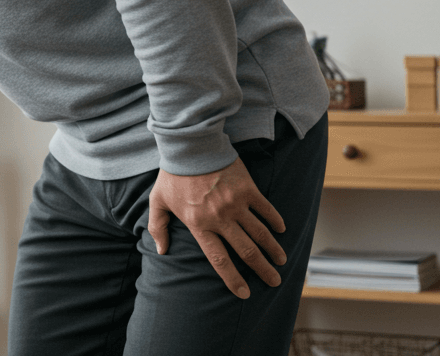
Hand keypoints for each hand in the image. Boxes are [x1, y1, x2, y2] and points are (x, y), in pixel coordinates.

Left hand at [147, 157, 285, 298]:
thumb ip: (158, 227)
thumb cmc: (172, 174)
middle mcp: (220, 218)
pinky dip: (275, 221)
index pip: (219, 259)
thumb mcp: (158, 201)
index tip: (244, 293)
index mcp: (199, 225)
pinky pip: (266, 209)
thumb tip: (161, 250)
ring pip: (260, 234)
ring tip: (281, 261)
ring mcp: (236, 204)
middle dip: (262, 270)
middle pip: (246, 251)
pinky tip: (281, 229)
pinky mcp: (247, 189)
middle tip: (274, 281)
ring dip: (273, 250)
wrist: (189, 145)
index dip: (233, 279)